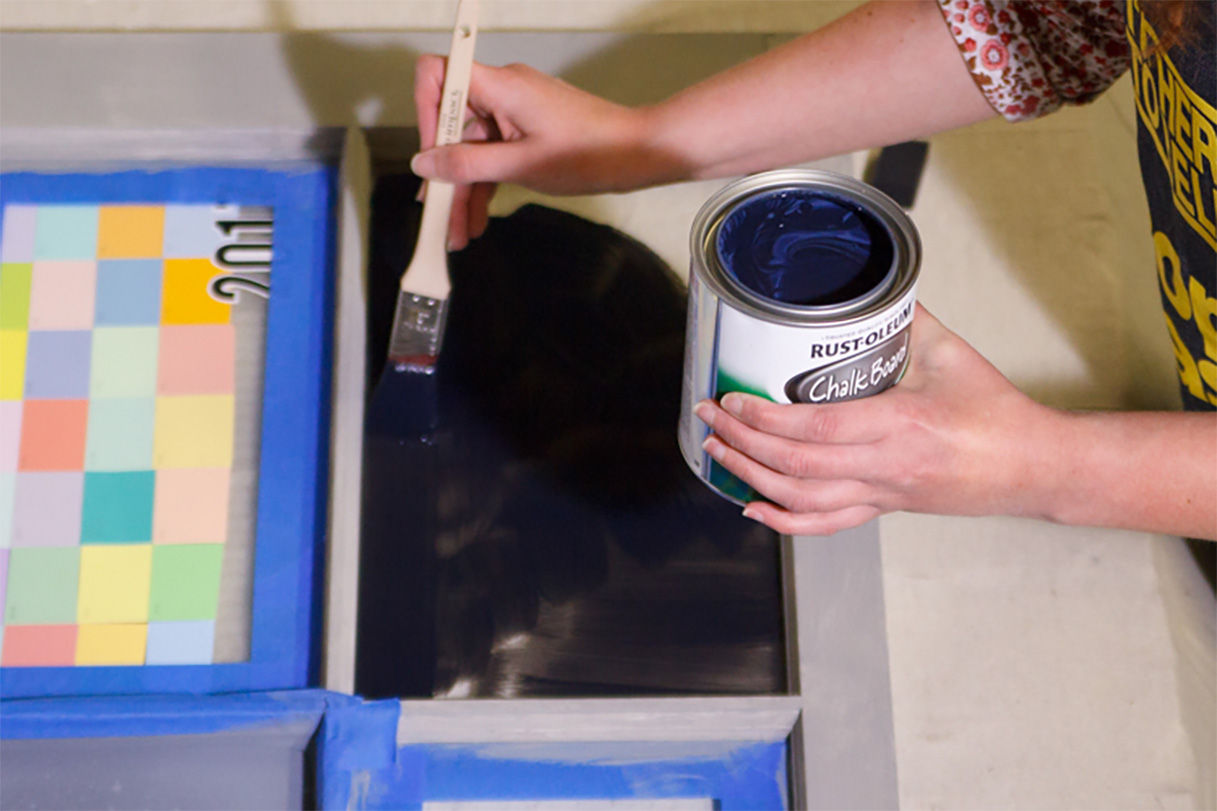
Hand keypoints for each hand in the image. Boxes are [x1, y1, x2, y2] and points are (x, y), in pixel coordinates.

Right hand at [412, 57, 673, 249]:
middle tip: (438, 217)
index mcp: (502, 86)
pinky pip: (493, 156)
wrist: (638, 153)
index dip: (425, 112)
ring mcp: (515, 113)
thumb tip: (424, 163)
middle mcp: (504, 93)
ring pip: (472, 149)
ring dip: (463, 190)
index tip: (427, 155)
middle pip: (453, 126)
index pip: (439, 75)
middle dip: (444, 173)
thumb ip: (468, 165)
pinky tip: (477, 218)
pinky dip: (484, 185)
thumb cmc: (592, 152)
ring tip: (458, 232)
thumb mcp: (522, 166)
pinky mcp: (526, 131)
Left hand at [693, 305, 1063, 534]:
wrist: (1035, 468)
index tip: (730, 399)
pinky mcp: (885, 508)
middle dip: (742, 443)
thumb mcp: (953, 354)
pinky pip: (827, 524)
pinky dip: (783, 521)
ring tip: (718, 454)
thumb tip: (874, 288)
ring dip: (752, 479)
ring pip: (803, 500)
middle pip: (796, 465)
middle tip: (708, 419)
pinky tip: (754, 507)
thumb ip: (908, 321)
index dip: (764, 418)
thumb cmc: (998, 412)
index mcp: (901, 425)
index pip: (815, 428)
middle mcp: (886, 466)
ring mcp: (883, 493)